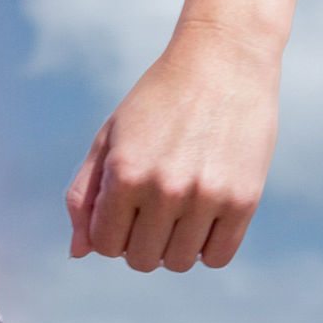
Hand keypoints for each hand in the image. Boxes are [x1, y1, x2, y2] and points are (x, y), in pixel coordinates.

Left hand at [65, 35, 279, 270]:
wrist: (224, 59)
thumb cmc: (159, 98)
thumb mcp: (111, 136)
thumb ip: (85, 194)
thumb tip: (79, 252)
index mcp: (125, 173)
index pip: (104, 245)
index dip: (111, 233)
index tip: (125, 210)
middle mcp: (165, 189)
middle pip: (142, 260)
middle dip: (141, 243)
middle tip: (154, 210)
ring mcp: (206, 196)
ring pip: (180, 263)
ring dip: (175, 246)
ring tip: (181, 211)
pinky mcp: (244, 199)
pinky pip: (218, 256)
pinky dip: (208, 247)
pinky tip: (205, 217)